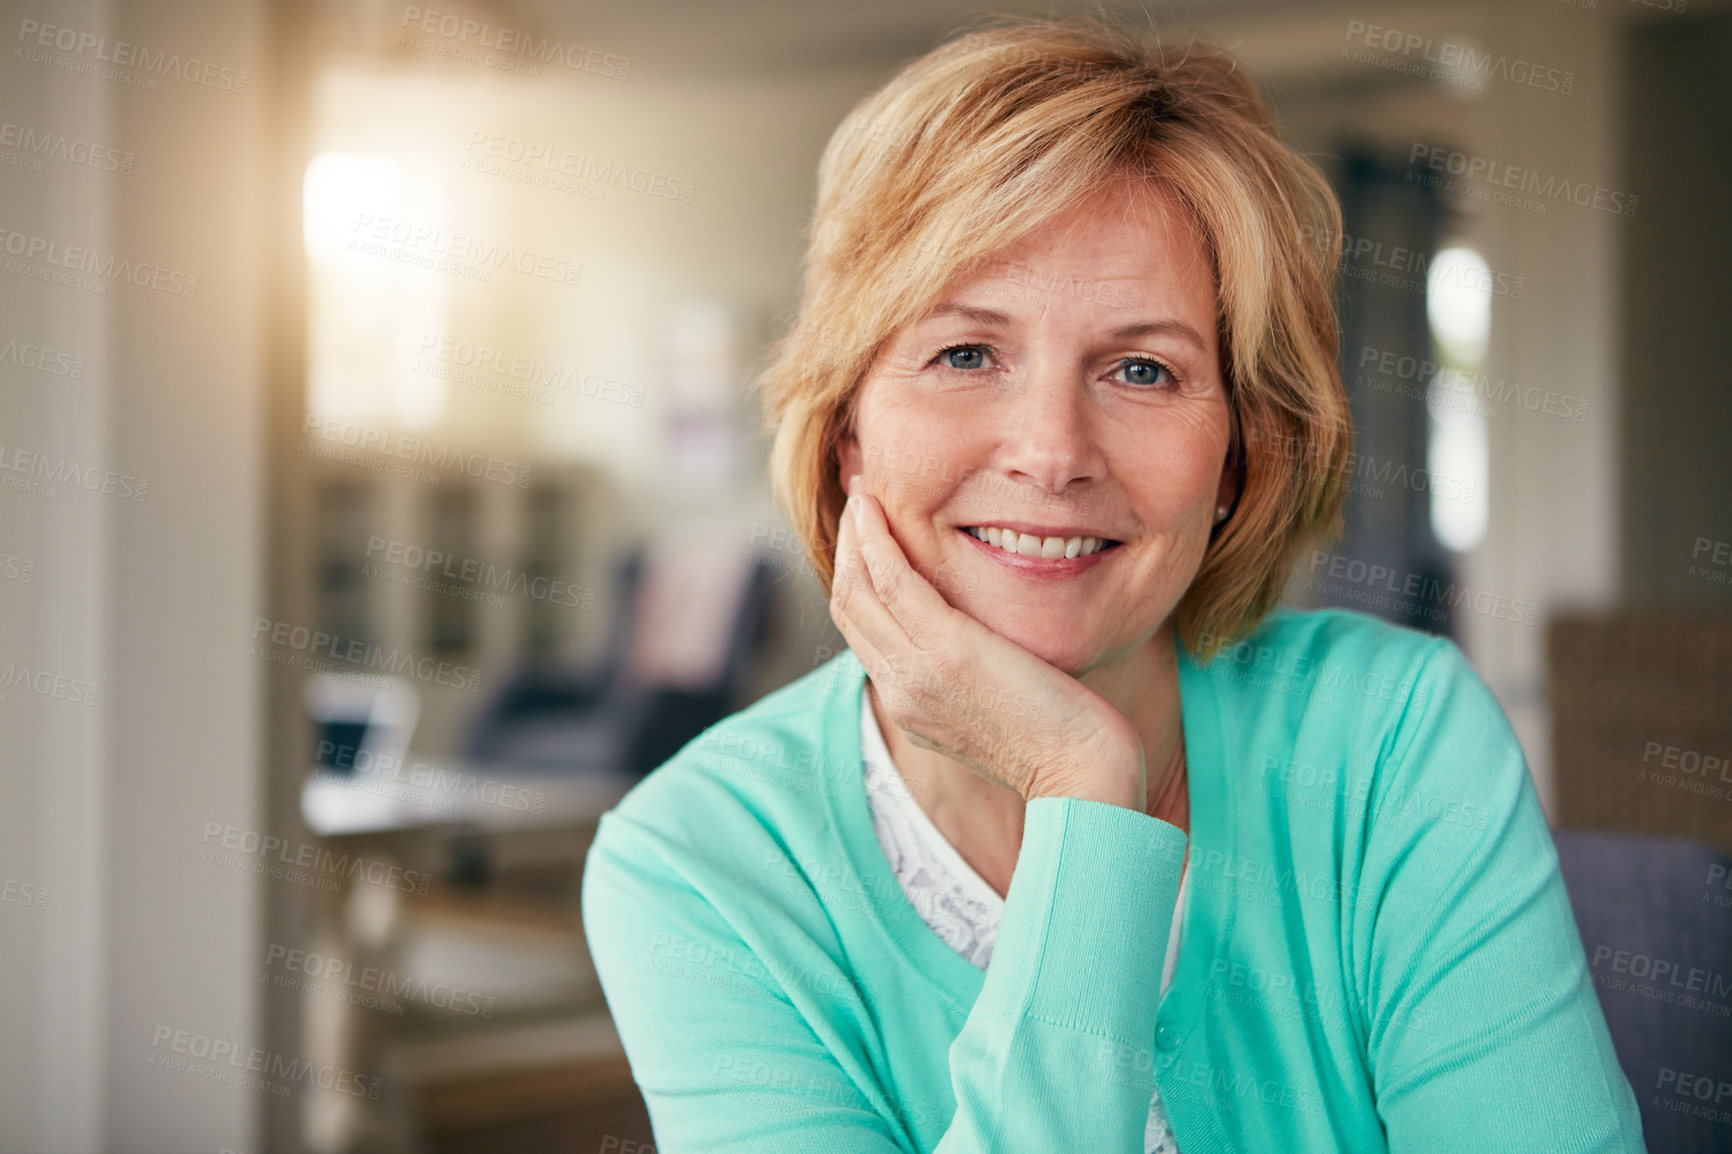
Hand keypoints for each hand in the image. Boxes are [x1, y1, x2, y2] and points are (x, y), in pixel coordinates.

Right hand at [828, 478, 1146, 810]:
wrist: (1082, 778)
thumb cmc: (1063, 744)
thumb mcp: (1001, 710)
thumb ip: (974, 679)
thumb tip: (981, 646)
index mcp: (911, 706)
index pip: (863, 633)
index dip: (857, 577)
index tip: (867, 536)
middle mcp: (901, 690)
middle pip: (849, 606)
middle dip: (847, 548)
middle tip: (858, 501)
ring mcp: (917, 672)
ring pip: (859, 588)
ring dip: (854, 534)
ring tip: (863, 493)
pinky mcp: (946, 652)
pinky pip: (892, 582)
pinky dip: (876, 540)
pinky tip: (877, 508)